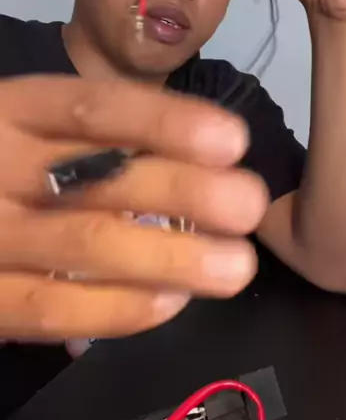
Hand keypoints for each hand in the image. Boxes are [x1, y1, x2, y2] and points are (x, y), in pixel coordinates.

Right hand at [0, 77, 266, 340]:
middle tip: (248, 205)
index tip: (232, 140)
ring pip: (81, 246)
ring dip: (168, 258)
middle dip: (182, 192)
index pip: (92, 109)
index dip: (164, 123)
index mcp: (10, 111)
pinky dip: (115, 310)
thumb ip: (89, 135)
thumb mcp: (25, 127)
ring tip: (236, 267)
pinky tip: (171, 303)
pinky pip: (48, 309)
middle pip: (96, 178)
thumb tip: (202, 153)